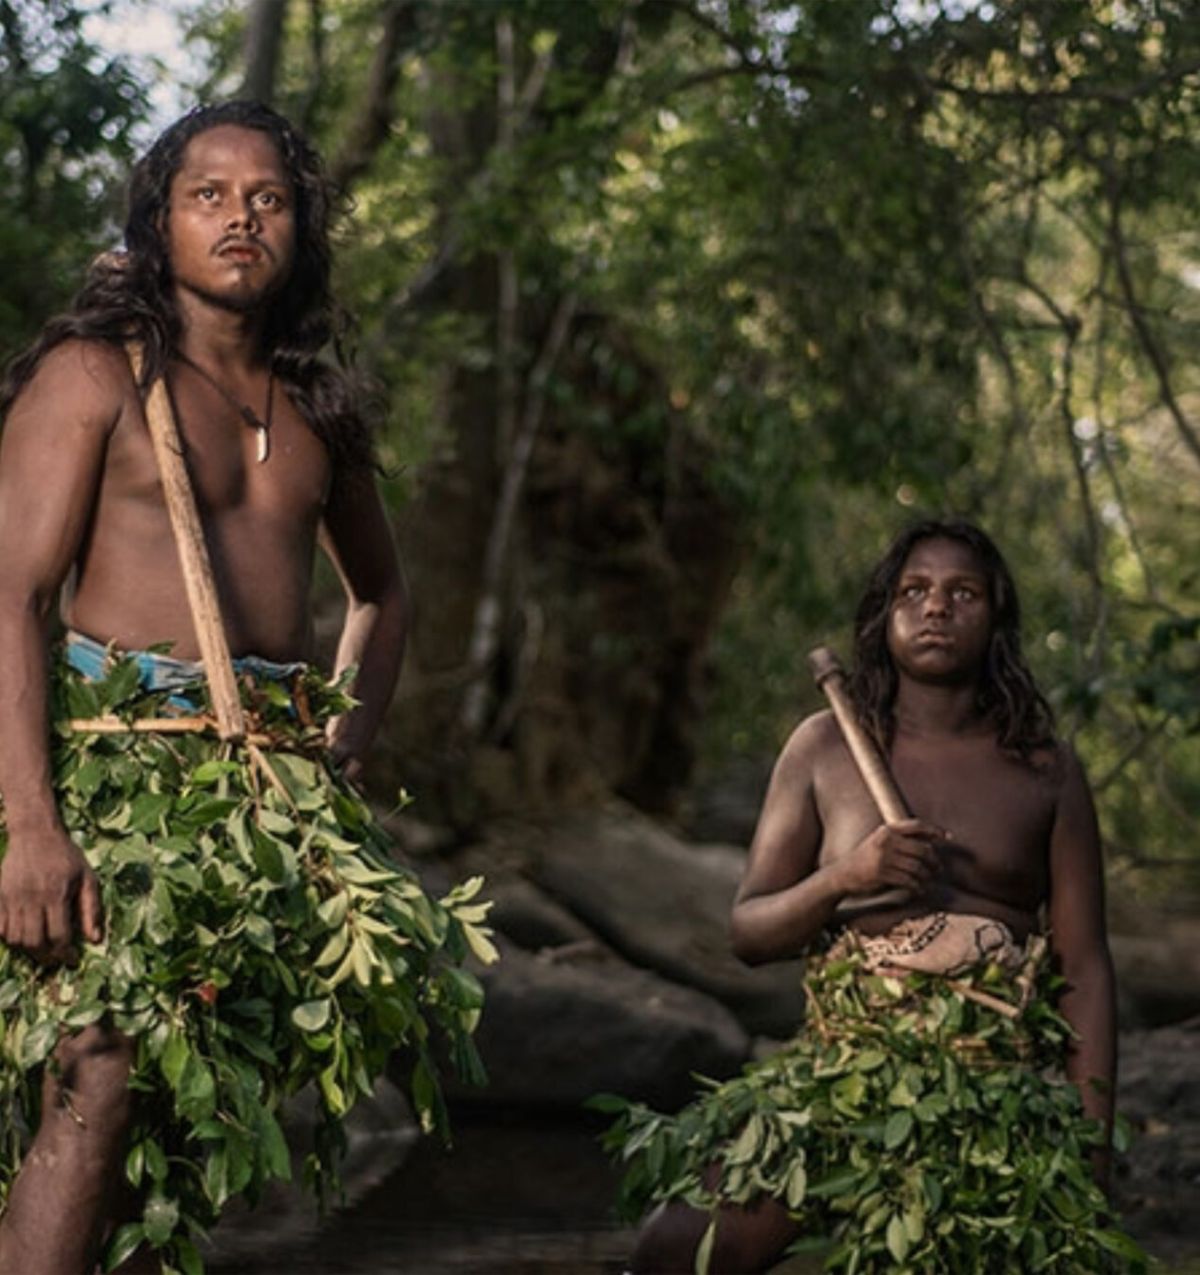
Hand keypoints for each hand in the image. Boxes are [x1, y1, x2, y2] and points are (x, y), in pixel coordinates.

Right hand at [0, 826, 102, 962]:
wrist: (35, 834)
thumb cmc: (66, 856)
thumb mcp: (88, 878)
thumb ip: (92, 908)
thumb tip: (95, 940)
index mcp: (56, 894)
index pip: (59, 935)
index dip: (66, 953)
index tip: (72, 959)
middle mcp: (31, 898)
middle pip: (34, 941)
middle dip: (47, 957)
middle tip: (56, 959)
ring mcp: (10, 898)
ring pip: (14, 939)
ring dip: (28, 950)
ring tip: (42, 951)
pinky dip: (9, 939)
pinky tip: (23, 938)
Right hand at [833, 818, 944, 898]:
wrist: (844, 873)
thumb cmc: (866, 858)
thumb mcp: (880, 841)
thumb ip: (900, 839)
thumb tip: (930, 842)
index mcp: (887, 830)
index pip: (916, 825)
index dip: (934, 830)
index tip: (947, 837)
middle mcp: (886, 841)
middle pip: (922, 849)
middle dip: (934, 861)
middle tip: (938, 868)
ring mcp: (884, 857)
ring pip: (917, 867)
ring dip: (927, 876)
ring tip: (928, 880)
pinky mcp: (882, 874)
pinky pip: (909, 881)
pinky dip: (917, 887)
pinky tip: (919, 889)